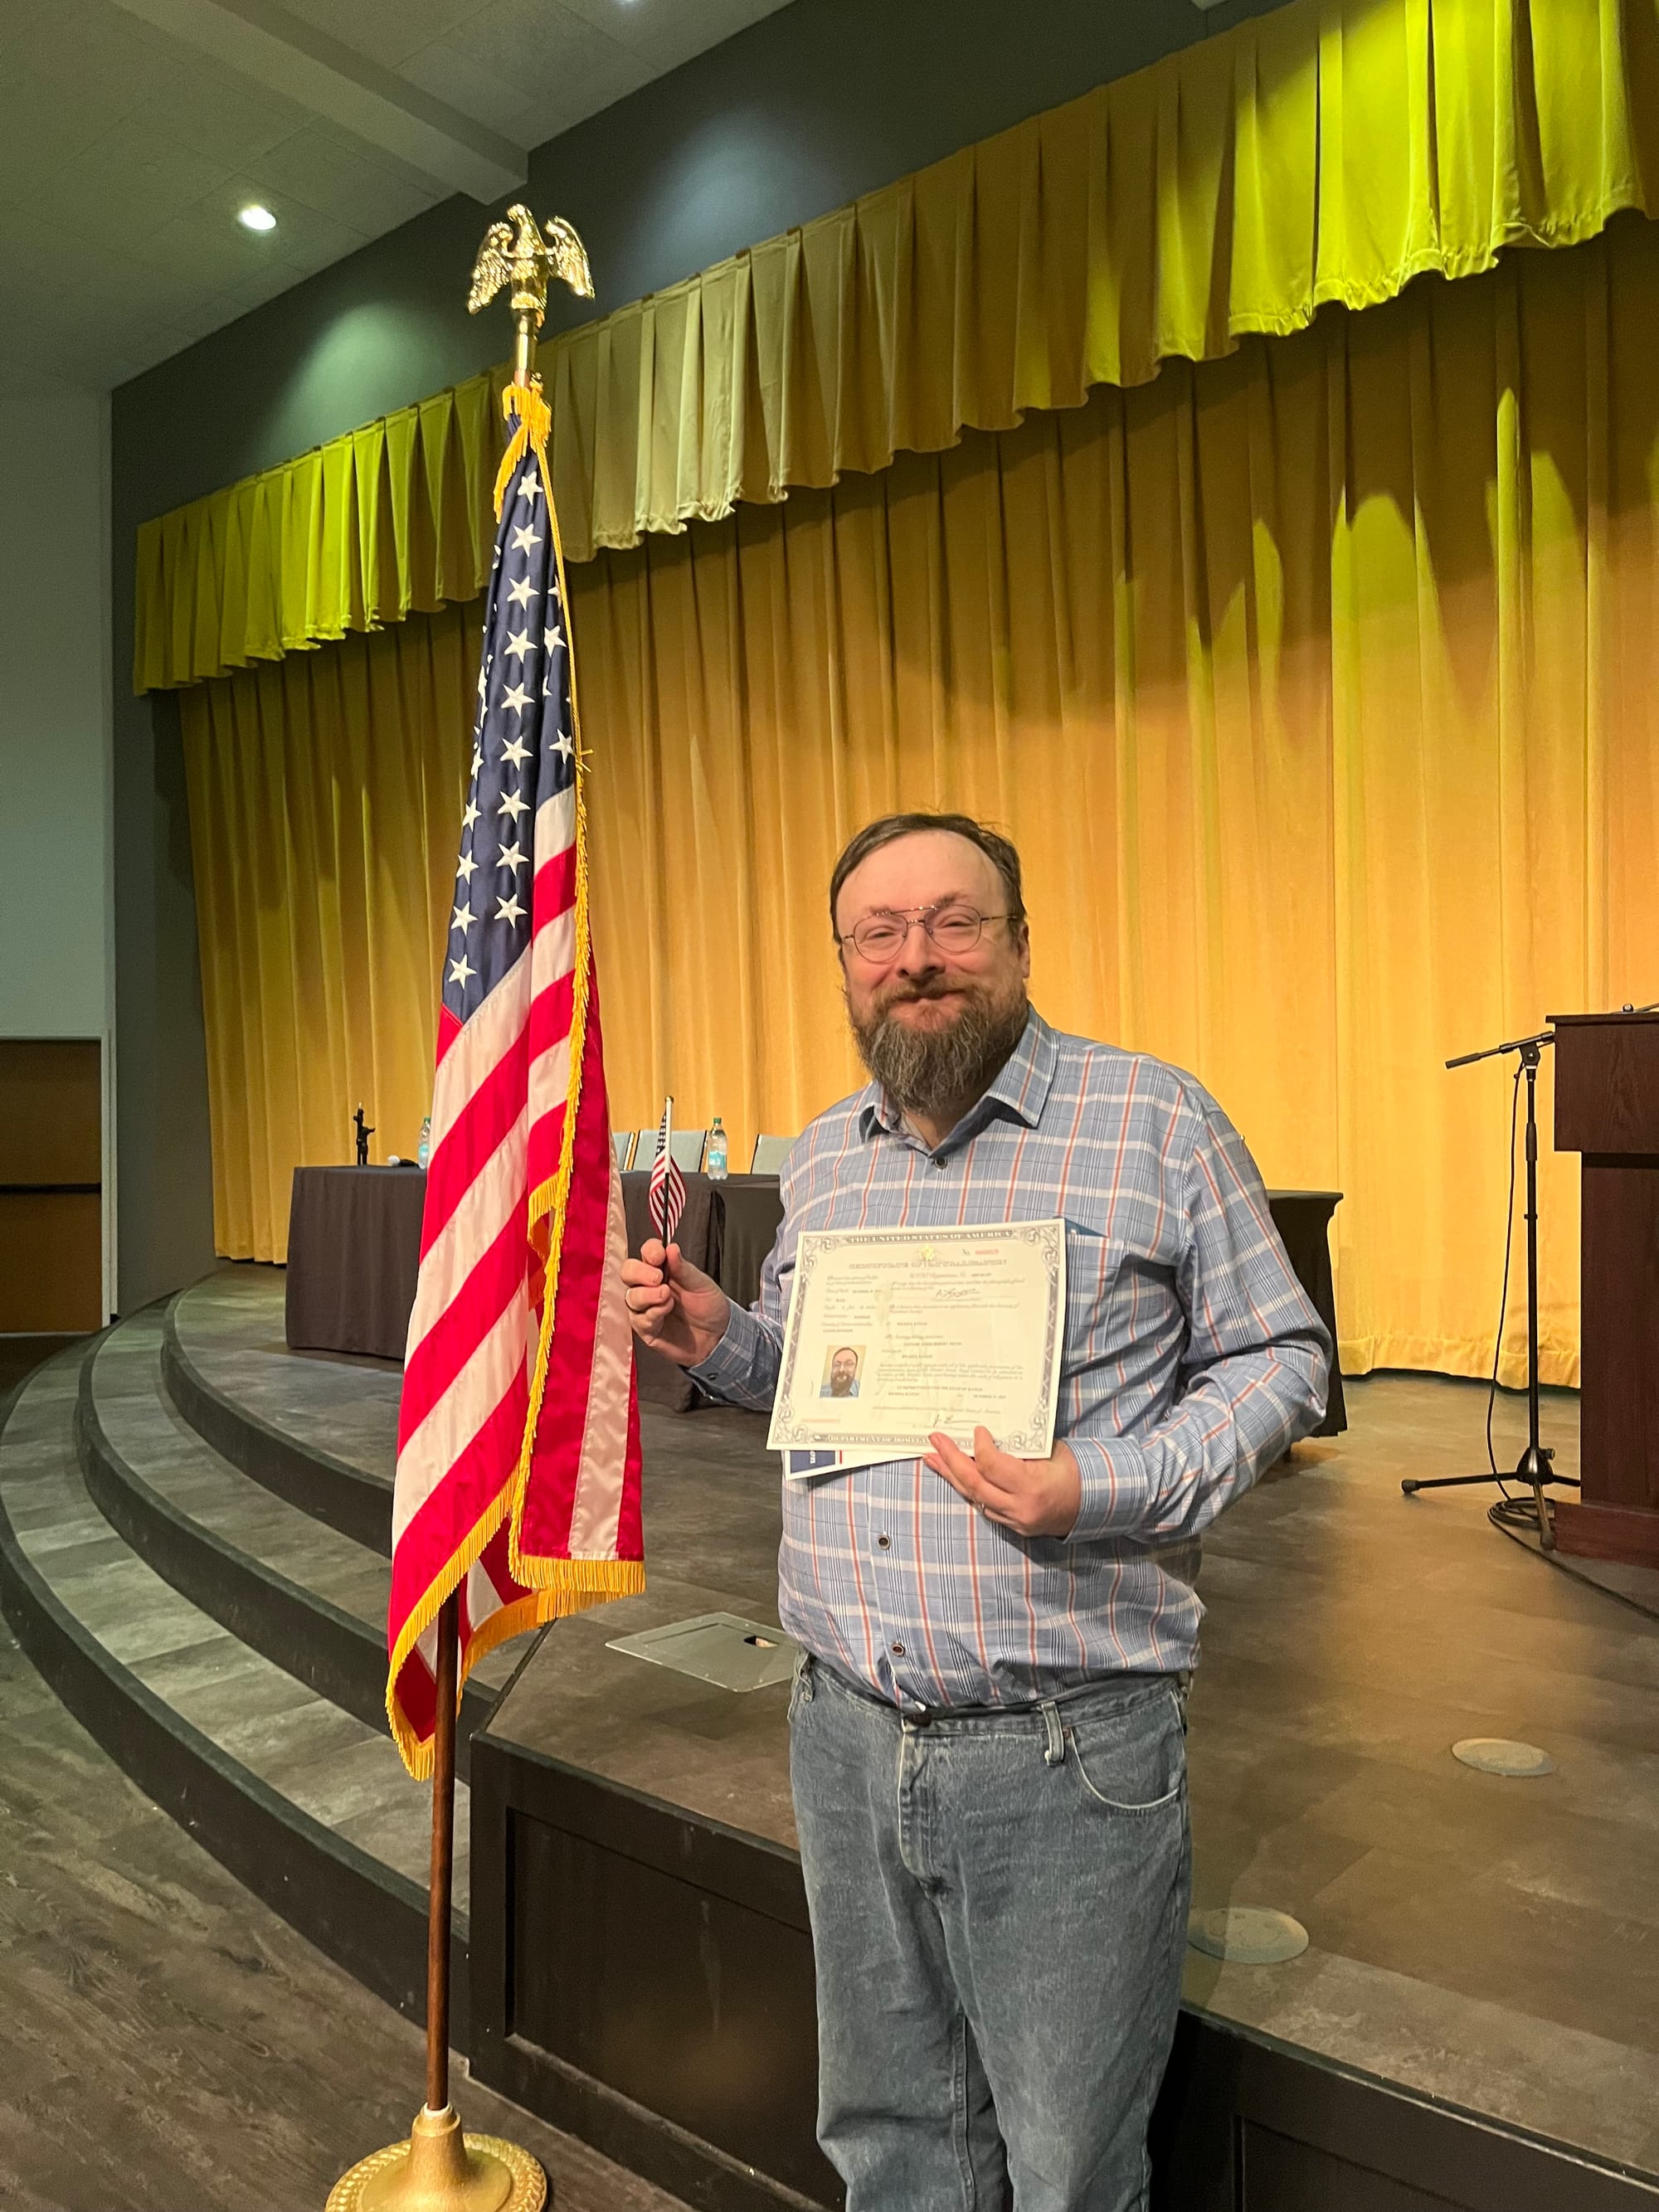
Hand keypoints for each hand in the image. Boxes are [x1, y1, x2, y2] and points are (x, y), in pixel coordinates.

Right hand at [620, 1239, 730, 1368]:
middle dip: (640, 1273)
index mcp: (664, 1270)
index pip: (647, 1253)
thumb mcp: (701, 1284)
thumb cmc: (709, 1308)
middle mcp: (650, 1287)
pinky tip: (665, 1311)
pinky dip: (652, 1313)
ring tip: (666, 1296)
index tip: (658, 1255)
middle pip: (628, 1272)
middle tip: (658, 1278)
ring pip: (631, 1296)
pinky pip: (638, 1319)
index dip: (649, 1251)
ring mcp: (646, 1307)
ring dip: (647, 1295)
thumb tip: (671, 1248)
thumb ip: (683, 1268)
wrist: (717, 1337)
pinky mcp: (646, 1328)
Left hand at [924, 1427, 1080, 1537]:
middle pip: (974, 1483)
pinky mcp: (1010, 1526)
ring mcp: (1013, 1521)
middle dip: (951, 1459)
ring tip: (932, 1457)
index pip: (991, 1466)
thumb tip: (990, 1433)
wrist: (1089, 1506)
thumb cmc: (1073, 1473)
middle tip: (935, 1440)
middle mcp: (1019, 1508)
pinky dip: (967, 1488)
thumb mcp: (1051, 1453)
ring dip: (951, 1475)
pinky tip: (954, 1474)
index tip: (978, 1430)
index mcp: (1031, 1487)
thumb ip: (1020, 1447)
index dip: (979, 1446)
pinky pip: (982, 1505)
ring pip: (973, 1497)